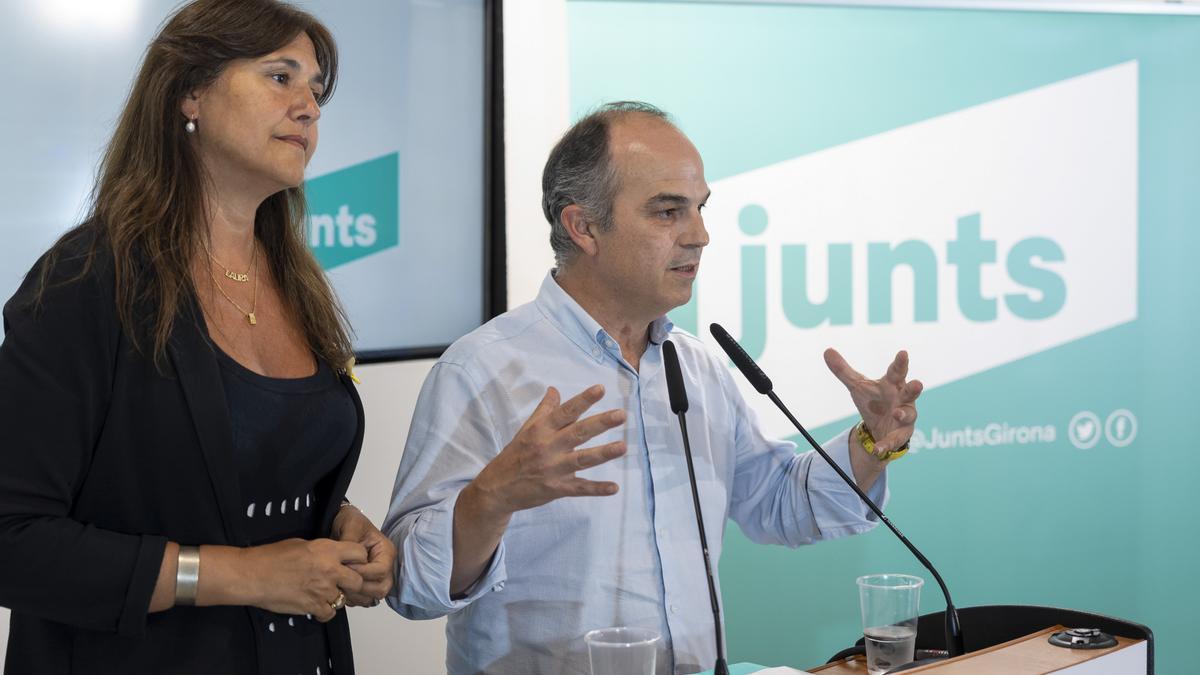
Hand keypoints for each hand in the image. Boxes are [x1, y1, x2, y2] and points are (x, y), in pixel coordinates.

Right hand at [242, 538, 367, 621]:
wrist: (253, 575)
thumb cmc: (272, 556)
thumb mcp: (303, 544)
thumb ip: (323, 551)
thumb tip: (333, 556)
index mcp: (328, 550)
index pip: (360, 553)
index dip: (359, 559)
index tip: (353, 562)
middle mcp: (330, 570)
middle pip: (358, 580)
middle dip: (352, 582)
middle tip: (342, 582)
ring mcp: (323, 590)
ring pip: (344, 598)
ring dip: (336, 597)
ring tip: (322, 593)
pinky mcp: (313, 606)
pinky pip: (330, 613)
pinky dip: (325, 611)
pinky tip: (316, 605)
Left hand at [332, 504, 396, 606]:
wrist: (341, 525)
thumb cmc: (349, 522)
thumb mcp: (350, 525)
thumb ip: (350, 541)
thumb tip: (348, 561)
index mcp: (386, 551)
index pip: (381, 571)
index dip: (362, 572)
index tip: (345, 568)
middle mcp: (386, 566)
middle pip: (382, 588)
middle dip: (361, 588)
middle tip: (342, 582)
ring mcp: (378, 577)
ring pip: (374, 596)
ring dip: (357, 596)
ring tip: (340, 587)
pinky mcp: (368, 584)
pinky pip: (365, 599)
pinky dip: (354, 599)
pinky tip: (341, 590)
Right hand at [470, 385, 627, 517]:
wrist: (497, 488)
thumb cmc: (516, 454)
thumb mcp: (527, 429)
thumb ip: (544, 410)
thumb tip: (555, 389)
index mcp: (541, 430)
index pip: (565, 412)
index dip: (583, 400)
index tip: (600, 389)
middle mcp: (548, 447)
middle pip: (577, 433)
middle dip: (600, 423)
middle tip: (620, 415)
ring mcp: (553, 469)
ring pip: (582, 460)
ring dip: (603, 454)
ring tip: (623, 447)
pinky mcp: (557, 488)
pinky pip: (579, 488)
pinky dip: (596, 489)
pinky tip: (613, 488)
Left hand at [824, 349, 922, 457]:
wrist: (878, 427)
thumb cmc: (874, 400)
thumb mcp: (857, 386)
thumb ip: (843, 370)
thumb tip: (826, 350)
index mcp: (893, 384)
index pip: (897, 371)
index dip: (900, 363)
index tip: (903, 353)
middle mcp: (903, 399)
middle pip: (911, 392)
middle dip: (914, 388)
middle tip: (917, 383)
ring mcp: (905, 417)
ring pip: (909, 415)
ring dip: (903, 414)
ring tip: (896, 414)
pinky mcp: (901, 435)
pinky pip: (895, 440)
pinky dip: (886, 445)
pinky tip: (877, 449)